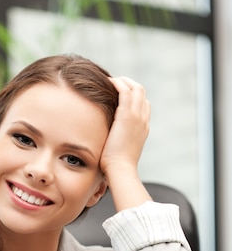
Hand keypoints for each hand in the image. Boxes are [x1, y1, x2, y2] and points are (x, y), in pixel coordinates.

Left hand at [100, 77, 151, 210]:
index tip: (118, 95)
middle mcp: (143, 120)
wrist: (120, 170)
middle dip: (128, 84)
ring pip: (136, 88)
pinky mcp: (127, 115)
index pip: (143, 105)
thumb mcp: (119, 152)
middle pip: (142, 93)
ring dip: (123, 81)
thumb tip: (106, 144)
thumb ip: (117, 143)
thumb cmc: (116, 167)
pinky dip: (118, 84)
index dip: (132, 97)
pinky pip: (125, 91)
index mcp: (143, 128)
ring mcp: (137, 116)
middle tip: (113, 84)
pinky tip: (107, 83)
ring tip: (109, 81)